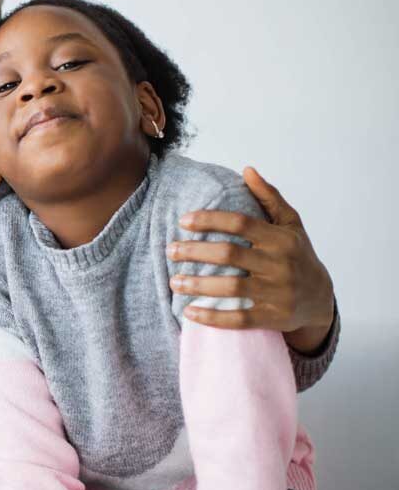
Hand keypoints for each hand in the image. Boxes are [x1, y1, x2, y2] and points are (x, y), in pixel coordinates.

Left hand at [167, 167, 334, 353]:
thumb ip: (269, 197)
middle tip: (170, 251)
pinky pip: (239, 319)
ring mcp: (277, 293)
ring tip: (173, 282)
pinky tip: (190, 312)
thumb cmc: (297, 255)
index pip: (240, 223)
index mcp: (279, 239)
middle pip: (229, 255)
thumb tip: (247, 169)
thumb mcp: (290, 224)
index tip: (183, 221)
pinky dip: (213, 317)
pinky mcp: (273, 317)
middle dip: (195, 252)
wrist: (320, 299)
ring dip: (198, 285)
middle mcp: (279, 264)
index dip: (209, 220)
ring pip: (231, 288)